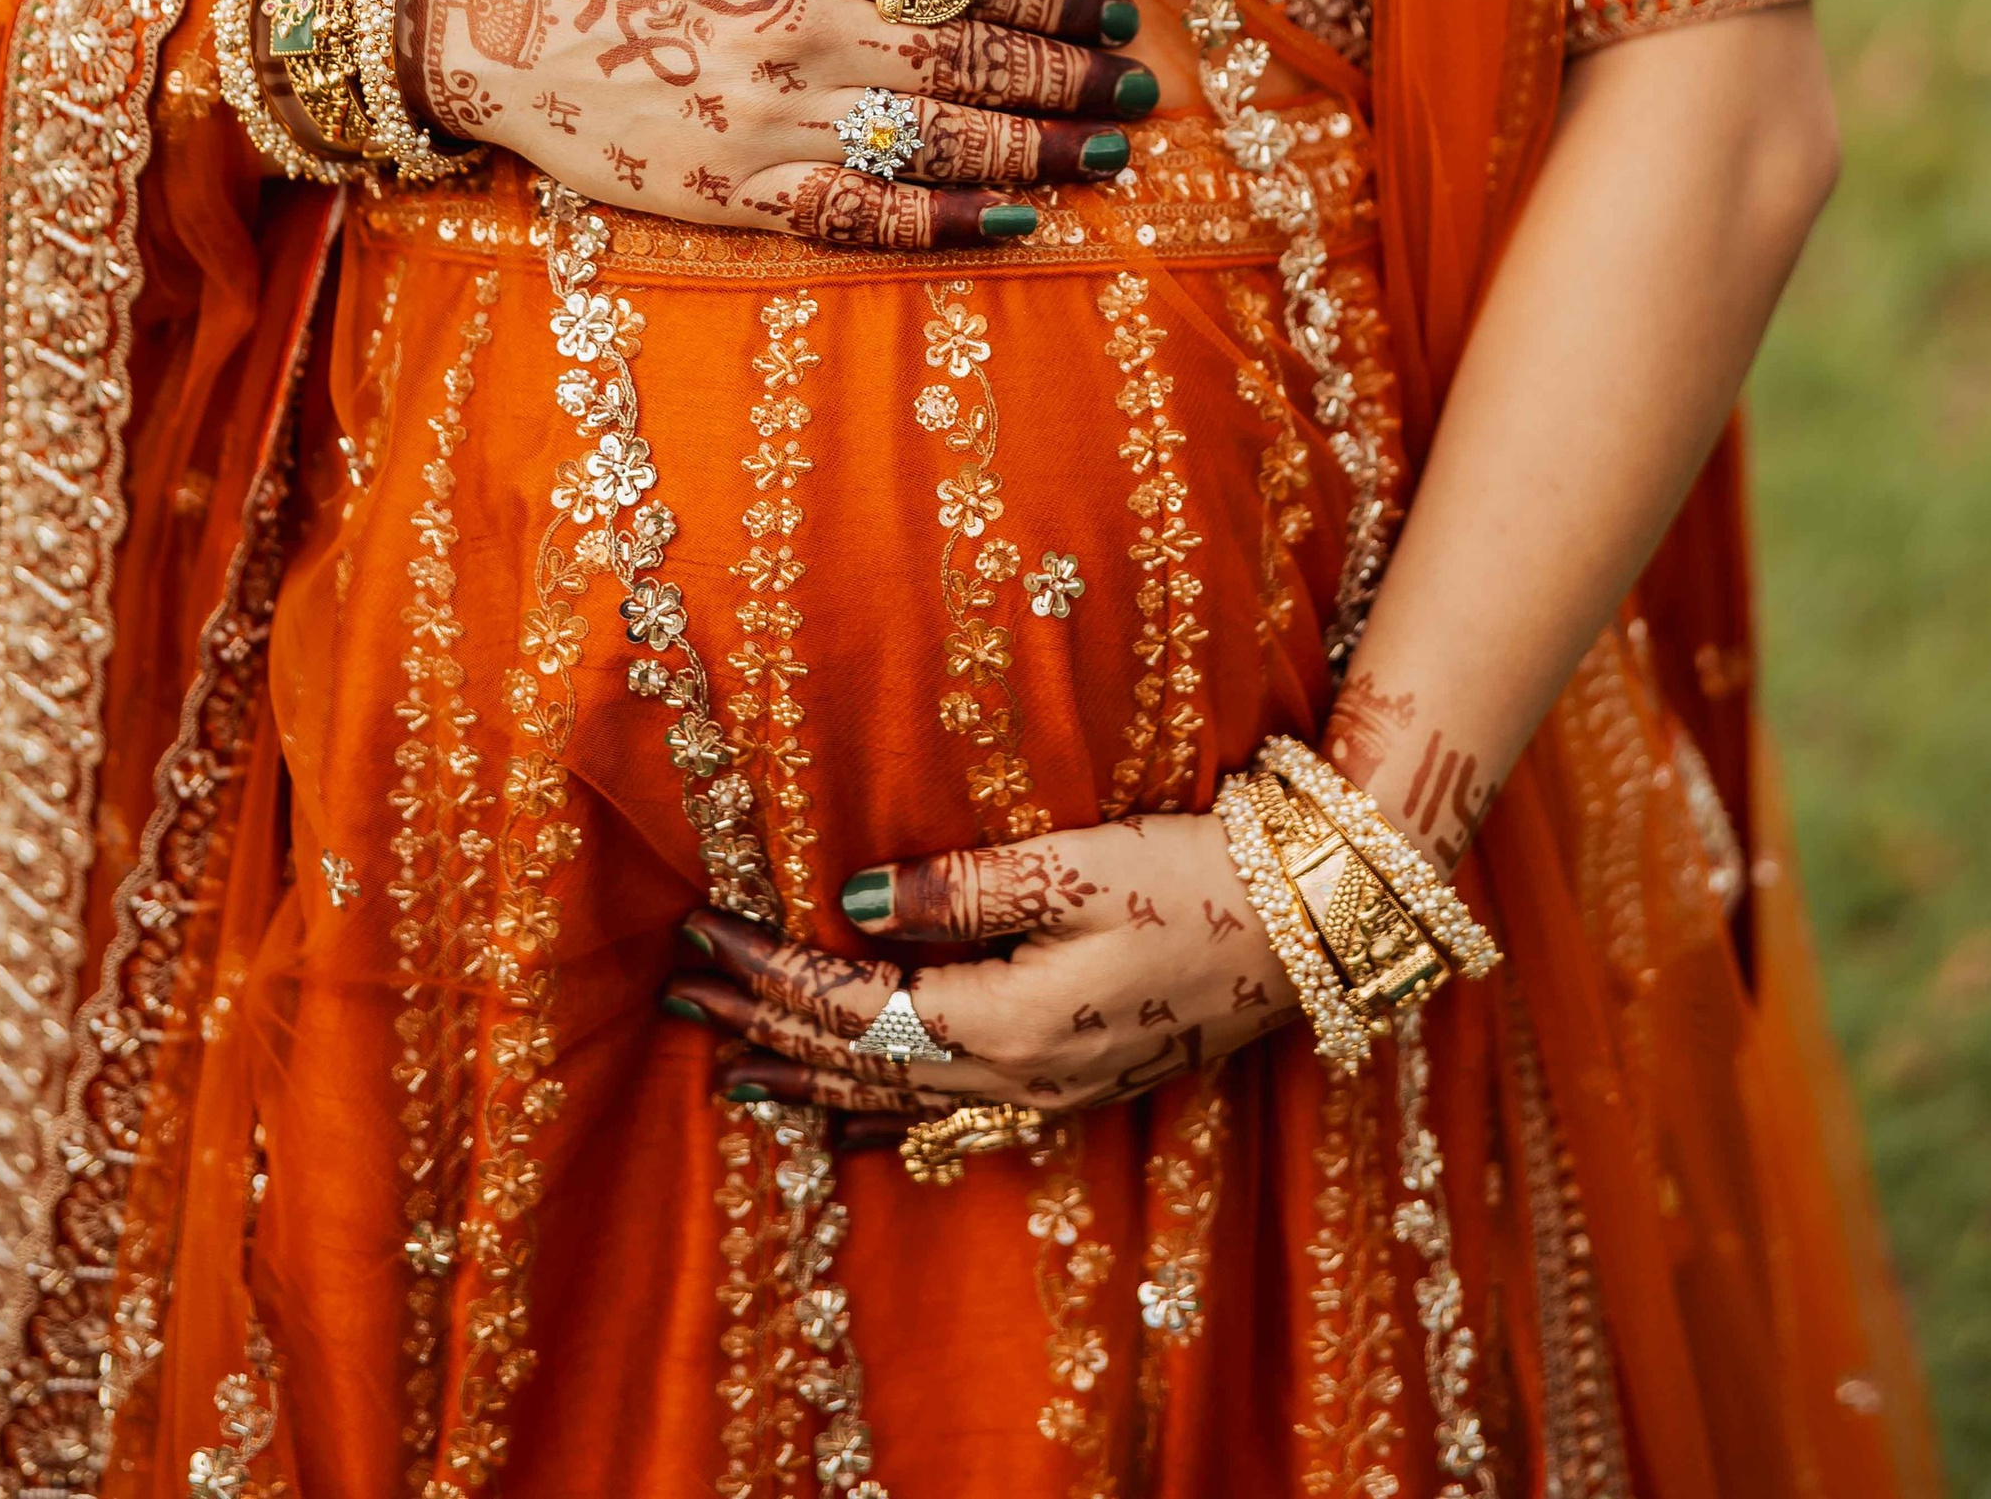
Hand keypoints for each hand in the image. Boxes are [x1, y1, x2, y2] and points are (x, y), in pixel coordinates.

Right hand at [411, 0, 1154, 250]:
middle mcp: (809, 27)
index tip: (1116, 15)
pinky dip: (948, 220)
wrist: (502, 15)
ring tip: (1107, 157)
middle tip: (1138, 93)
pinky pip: (865, 213)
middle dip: (1072, 80)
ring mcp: (776, 117)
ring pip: (940, 143)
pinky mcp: (741, 191)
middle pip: (976, 63)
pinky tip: (1018, 220)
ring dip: (1040, 152)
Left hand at [665, 814, 1293, 1130]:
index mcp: (1006, 1023)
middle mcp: (1014, 1080)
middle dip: (763, 1028)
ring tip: (729, 1075)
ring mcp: (1045, 1096)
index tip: (700, 939)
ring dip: (806, 1082)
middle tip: (679, 1000)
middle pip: (857, 1062)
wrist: (1311, 932)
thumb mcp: (1080, 864)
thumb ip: (964, 887)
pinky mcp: (1071, 1088)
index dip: (769, 974)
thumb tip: (855, 902)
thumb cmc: (1198, 877)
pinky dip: (878, 1117)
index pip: (852, 1006)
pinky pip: (944, 1118)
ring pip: (893, 1101)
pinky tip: (849, 1125)